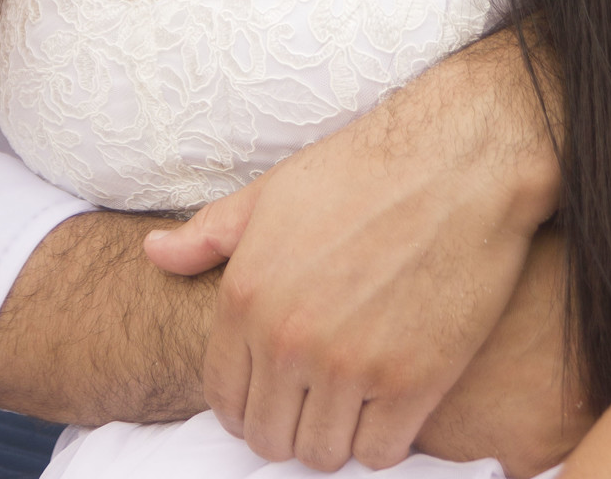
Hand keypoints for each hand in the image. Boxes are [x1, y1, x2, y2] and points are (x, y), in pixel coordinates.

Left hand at [145, 36, 559, 471]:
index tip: (274, 391)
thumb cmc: (363, 169)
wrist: (456, 160)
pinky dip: (381, 439)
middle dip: (288, 425)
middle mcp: (289, 338)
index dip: (246, 402)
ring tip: (352, 402)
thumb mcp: (273, 191)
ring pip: (323, 454)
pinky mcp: (412, 381)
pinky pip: (381, 453)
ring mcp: (351, 365)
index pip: (225, 397)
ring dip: (334, 435)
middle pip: (270, 437)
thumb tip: (155, 253)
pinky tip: (391, 401)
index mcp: (248, 295)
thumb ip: (209, 234)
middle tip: (315, 400)